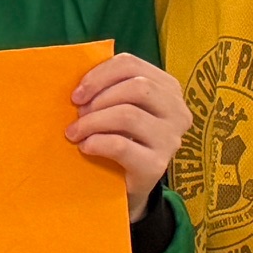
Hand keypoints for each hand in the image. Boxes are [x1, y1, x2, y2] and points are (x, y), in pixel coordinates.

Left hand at [69, 53, 191, 218]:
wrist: (126, 187)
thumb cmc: (119, 139)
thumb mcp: (118, 108)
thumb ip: (108, 88)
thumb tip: (78, 78)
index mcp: (168, 89)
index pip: (131, 65)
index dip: (99, 75)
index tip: (77, 93)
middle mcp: (177, 111)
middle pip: (136, 87)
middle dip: (98, 98)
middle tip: (77, 114)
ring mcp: (170, 139)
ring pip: (128, 115)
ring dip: (93, 121)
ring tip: (75, 132)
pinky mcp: (156, 165)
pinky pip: (121, 145)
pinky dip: (96, 142)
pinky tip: (85, 147)